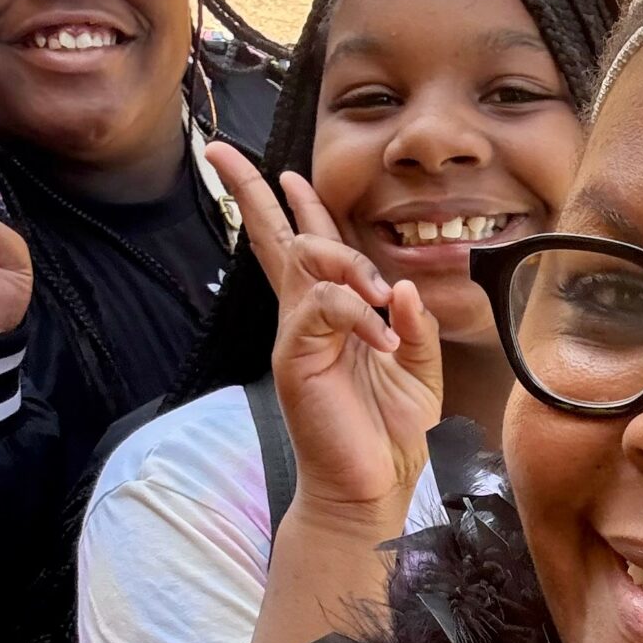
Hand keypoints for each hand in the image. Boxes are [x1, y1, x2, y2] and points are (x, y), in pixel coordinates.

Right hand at [206, 144, 442, 523]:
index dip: (288, 205)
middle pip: (273, 238)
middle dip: (250, 191)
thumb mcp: (420, 368)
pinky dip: (359, 314)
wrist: (371, 487)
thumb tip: (398, 283)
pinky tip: (384, 342)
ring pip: (306, 259)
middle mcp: (306, 317)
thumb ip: (414, 322)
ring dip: (349, 261)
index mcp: (332, 314)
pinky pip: (323, 307)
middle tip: (222, 154)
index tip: (276, 167)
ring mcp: (296, 335)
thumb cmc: (391, 433)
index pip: (305, 247)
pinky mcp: (295, 358)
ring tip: (381, 296)